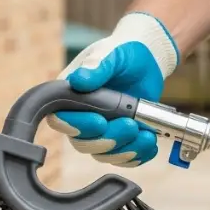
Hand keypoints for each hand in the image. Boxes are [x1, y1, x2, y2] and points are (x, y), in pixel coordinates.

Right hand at [46, 12, 179, 166]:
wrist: (146, 58)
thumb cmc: (122, 51)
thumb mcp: (110, 54)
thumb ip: (96, 67)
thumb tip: (79, 80)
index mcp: (69, 96)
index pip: (60, 120)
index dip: (77, 126)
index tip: (100, 121)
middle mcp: (80, 116)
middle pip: (83, 143)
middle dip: (108, 140)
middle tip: (130, 126)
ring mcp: (100, 129)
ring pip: (103, 153)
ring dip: (125, 150)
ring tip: (146, 135)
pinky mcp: (118, 137)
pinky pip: (122, 157)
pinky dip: (137, 156)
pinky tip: (149, 145)